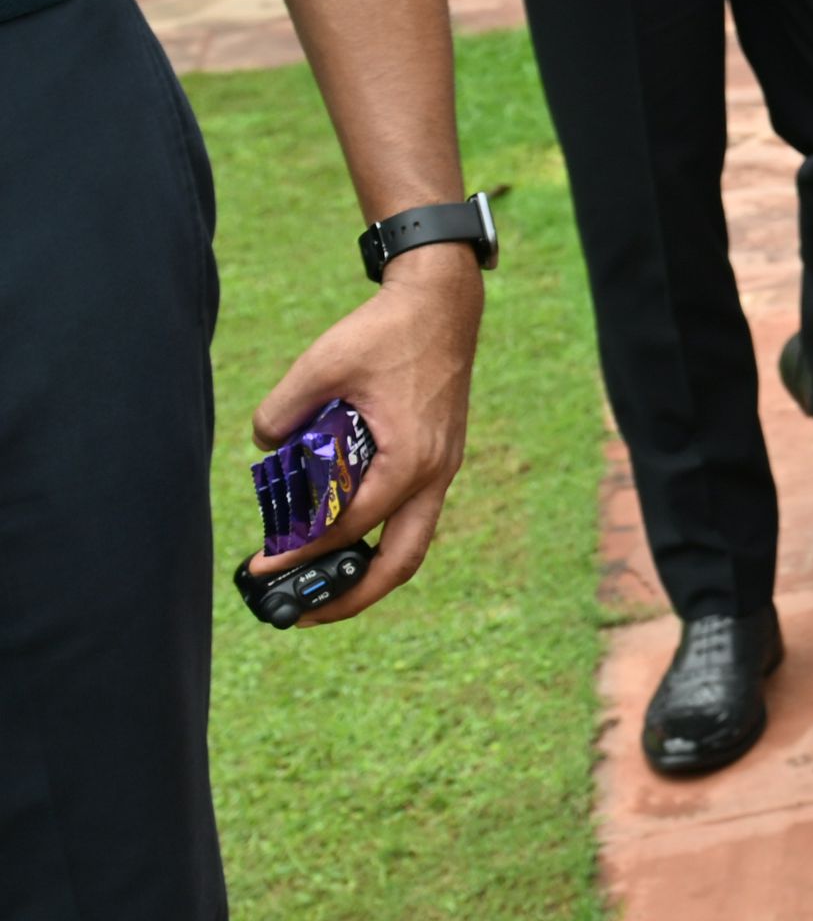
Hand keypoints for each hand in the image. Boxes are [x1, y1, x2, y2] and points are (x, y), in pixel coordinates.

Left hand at [244, 248, 482, 622]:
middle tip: (301, 614)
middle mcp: (433, 474)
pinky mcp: (436, 458)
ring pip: (410, 544)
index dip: (301, 554)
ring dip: (367, 572)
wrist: (442, 306)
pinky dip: (377, 537)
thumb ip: (282, 409)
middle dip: (351, 597)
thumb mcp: (321, 364)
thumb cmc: (387, 333)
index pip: (350, 527)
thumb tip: (264, 444)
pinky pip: (410, 516)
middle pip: (399, 562)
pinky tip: (341, 535)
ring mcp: (440, 469)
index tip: (262, 568)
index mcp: (409, 460)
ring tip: (321, 587)